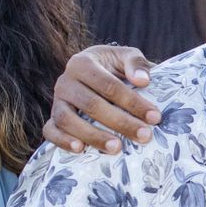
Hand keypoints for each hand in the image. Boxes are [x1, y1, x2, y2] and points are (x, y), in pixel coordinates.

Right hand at [43, 44, 159, 153]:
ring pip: (68, 120)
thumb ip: (136, 64)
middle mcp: (65, 81)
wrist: (96, 72)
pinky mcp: (52, 117)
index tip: (155, 117)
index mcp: (82, 63)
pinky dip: (62, 141)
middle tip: (145, 136)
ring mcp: (57, 100)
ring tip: (117, 148)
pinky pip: (50, 131)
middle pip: (91, 105)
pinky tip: (80, 149)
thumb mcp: (127, 57)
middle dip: (121, 123)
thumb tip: (143, 80)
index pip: (109, 86)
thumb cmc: (115, 66)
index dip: (133, 102)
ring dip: (93, 136)